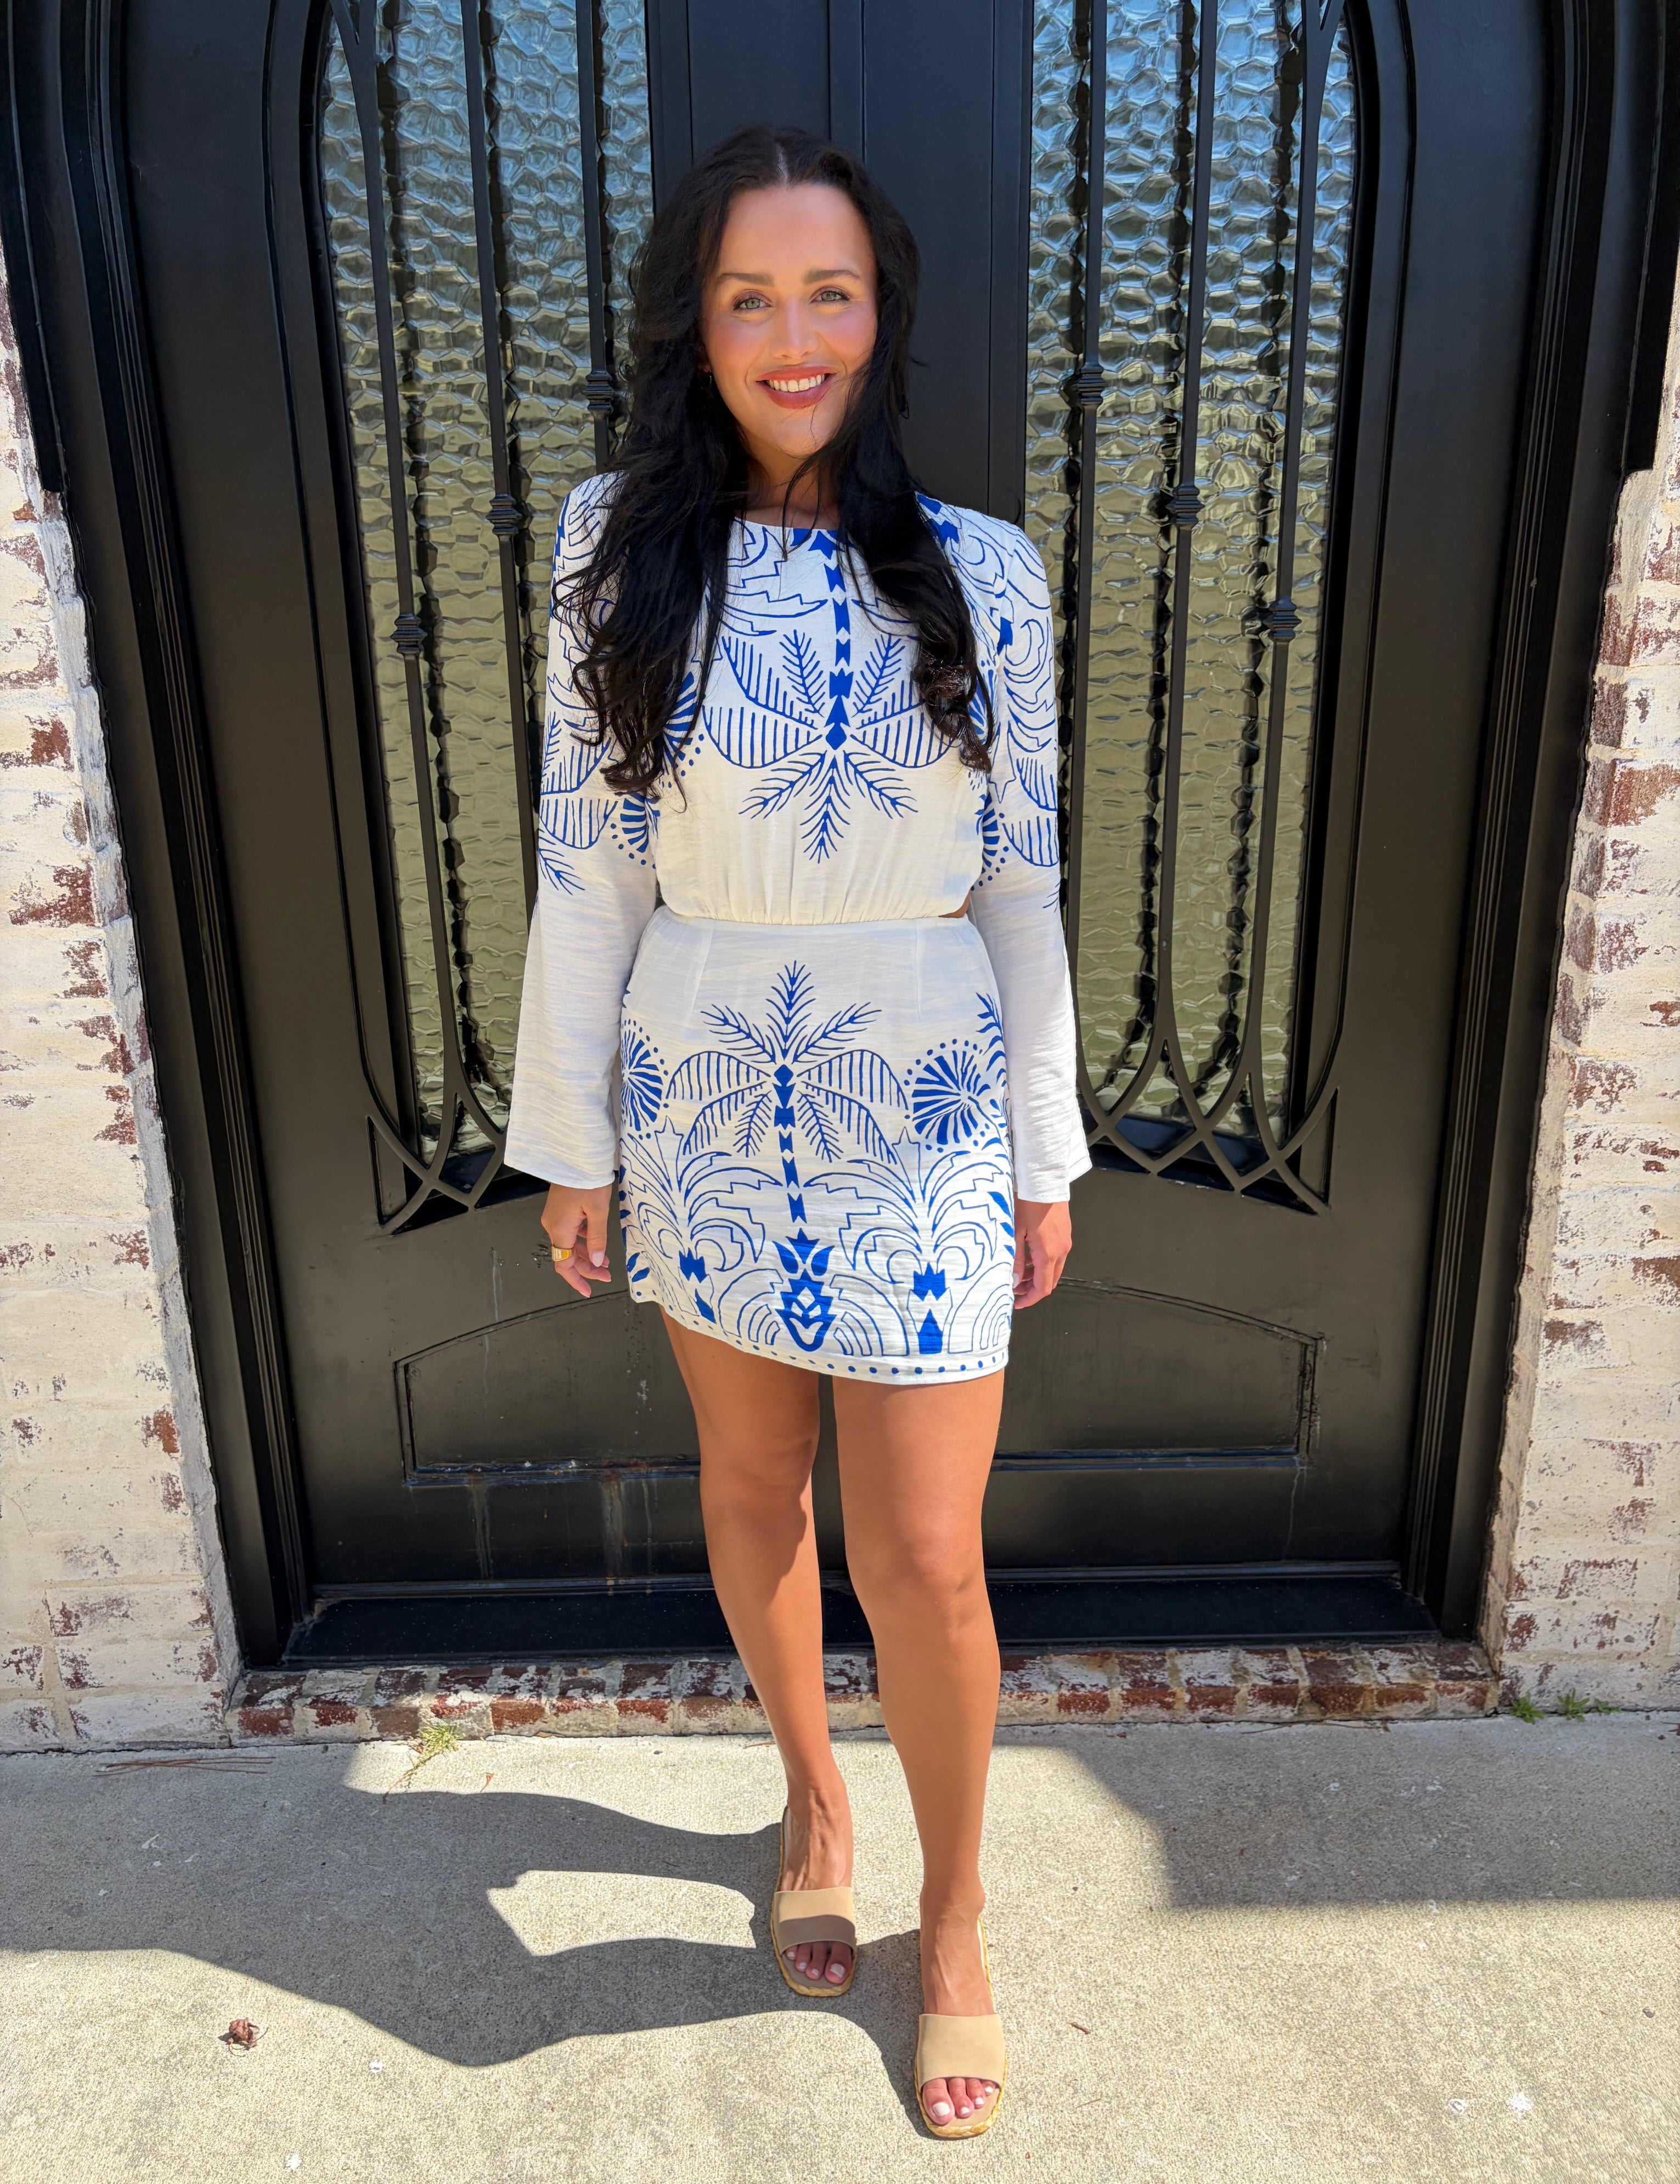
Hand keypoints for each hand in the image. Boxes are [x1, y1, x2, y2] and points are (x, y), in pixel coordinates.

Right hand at [541, 1183, 613, 1297]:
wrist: (578, 1154)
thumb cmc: (588, 1179)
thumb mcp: (599, 1212)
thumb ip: (597, 1239)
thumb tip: (598, 1261)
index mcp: (560, 1229)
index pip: (563, 1264)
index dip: (576, 1280)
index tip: (588, 1290)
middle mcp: (552, 1225)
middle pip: (567, 1255)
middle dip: (587, 1268)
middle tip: (607, 1275)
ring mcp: (555, 1216)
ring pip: (569, 1243)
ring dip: (586, 1254)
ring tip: (606, 1261)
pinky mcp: (560, 1208)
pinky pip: (570, 1231)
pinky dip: (583, 1240)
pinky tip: (596, 1241)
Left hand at [1012, 1197, 1070, 1307]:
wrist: (1044, 1180)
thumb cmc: (1028, 1203)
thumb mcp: (1015, 1233)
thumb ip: (1016, 1260)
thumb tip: (1014, 1282)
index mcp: (1049, 1253)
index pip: (1043, 1288)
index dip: (1029, 1299)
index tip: (1016, 1303)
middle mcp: (1061, 1250)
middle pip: (1050, 1281)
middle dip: (1032, 1289)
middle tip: (1014, 1289)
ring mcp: (1065, 1241)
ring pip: (1053, 1268)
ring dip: (1037, 1275)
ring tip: (1018, 1273)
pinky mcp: (1064, 1233)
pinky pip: (1055, 1255)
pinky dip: (1042, 1262)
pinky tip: (1027, 1256)